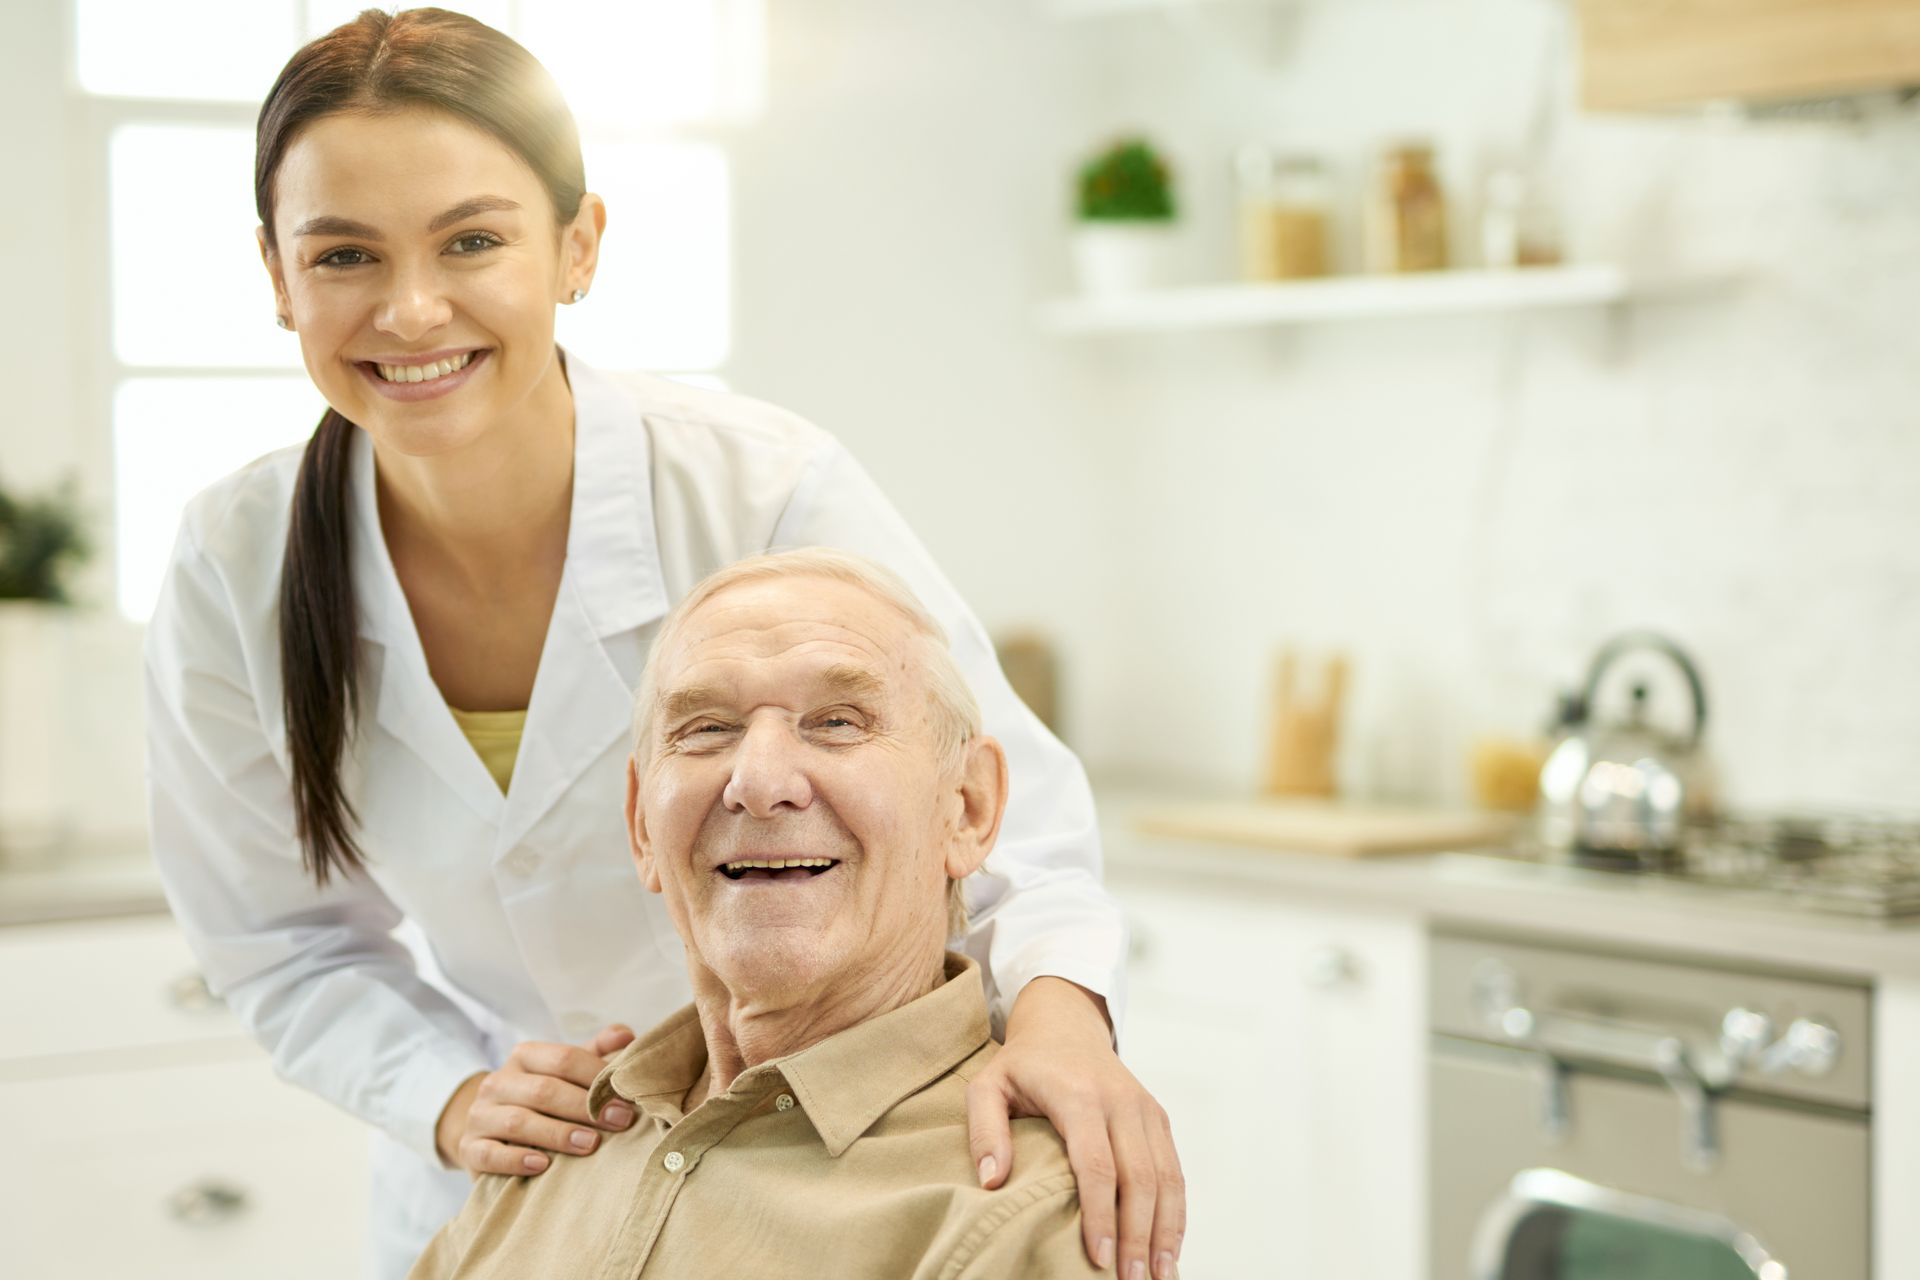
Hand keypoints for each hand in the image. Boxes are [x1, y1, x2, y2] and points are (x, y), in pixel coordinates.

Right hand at [435, 1022, 636, 1174]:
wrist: (490, 1130)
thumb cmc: (541, 1100)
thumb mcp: (566, 1073)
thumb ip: (595, 1053)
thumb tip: (627, 1035)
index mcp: (524, 1057)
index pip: (563, 1059)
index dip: (597, 1077)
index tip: (627, 1099)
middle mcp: (498, 1082)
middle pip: (544, 1090)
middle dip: (585, 1107)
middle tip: (619, 1123)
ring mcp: (480, 1115)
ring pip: (518, 1121)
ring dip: (558, 1134)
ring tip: (590, 1145)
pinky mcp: (469, 1148)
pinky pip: (490, 1154)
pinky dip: (517, 1160)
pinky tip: (543, 1166)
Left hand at [965, 978, 1184, 1279]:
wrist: (1065, 1023)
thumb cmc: (1024, 1063)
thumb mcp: (987, 1085)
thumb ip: (984, 1130)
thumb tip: (991, 1181)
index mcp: (1079, 1095)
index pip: (1097, 1164)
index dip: (1100, 1215)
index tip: (1098, 1258)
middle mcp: (1121, 1102)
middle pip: (1140, 1177)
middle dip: (1139, 1235)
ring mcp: (1144, 1110)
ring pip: (1167, 1177)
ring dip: (1167, 1231)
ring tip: (1161, 1277)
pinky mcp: (1158, 1119)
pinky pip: (1174, 1170)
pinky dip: (1177, 1212)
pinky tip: (1169, 1247)